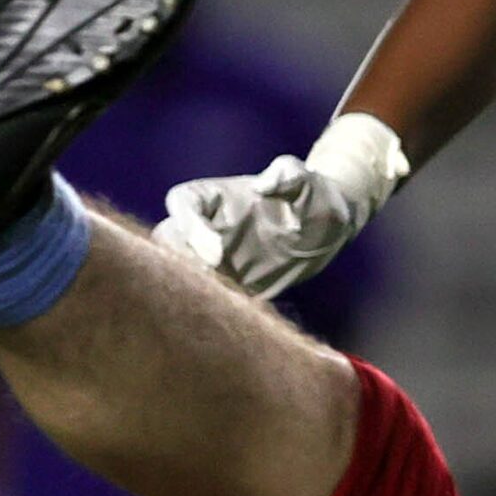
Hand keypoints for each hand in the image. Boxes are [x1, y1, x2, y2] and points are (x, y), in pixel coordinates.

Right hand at [154, 112, 409, 299]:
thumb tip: (265, 185)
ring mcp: (214, 257)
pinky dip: (216, 309)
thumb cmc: (315, 196)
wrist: (326, 229)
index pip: (182, 204)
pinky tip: (237, 321)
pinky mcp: (230, 283)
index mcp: (214, 197)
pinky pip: (210, 297)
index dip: (190, 227)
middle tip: (214, 284)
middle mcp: (206, 226)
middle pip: (169, 242)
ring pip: (182, 273)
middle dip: (182, 264)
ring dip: (195, 289)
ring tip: (224, 305)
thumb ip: (290, 175)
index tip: (217, 254)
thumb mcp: (309, 181)